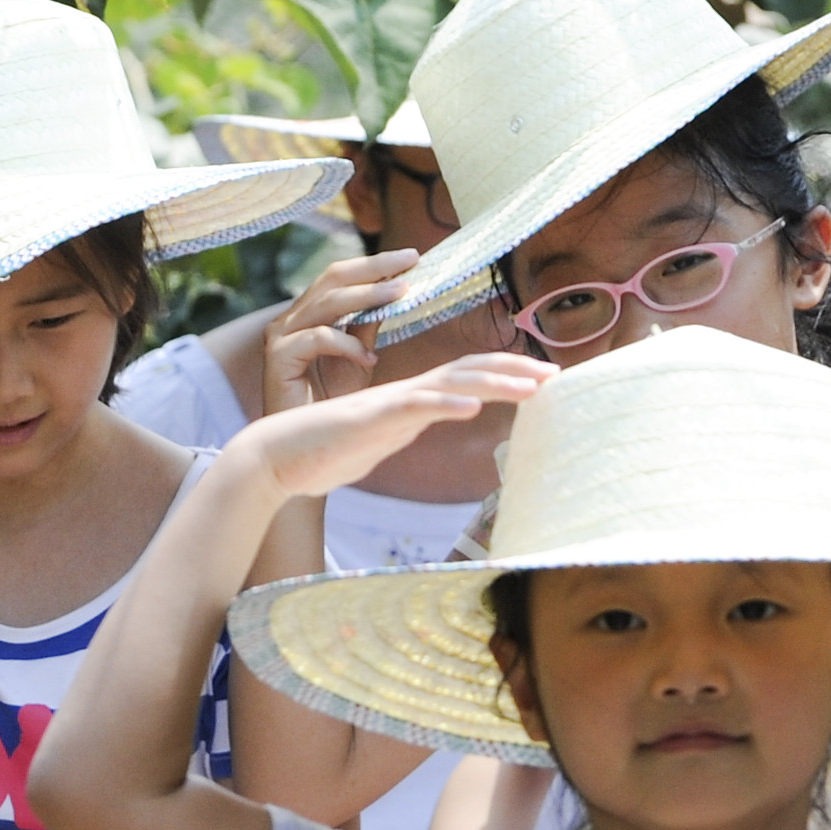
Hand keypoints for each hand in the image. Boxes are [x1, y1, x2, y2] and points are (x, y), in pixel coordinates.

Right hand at [238, 353, 552, 506]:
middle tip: (556, 374)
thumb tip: (429, 424)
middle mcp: (402, 395)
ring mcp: (386, 405)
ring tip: (532, 385)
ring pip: (447, 382)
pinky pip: (411, 408)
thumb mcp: (379, 443)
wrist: (274, 459)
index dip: (505, 375)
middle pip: (466, 370)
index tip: (544, 381)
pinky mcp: (368, 421)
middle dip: (514, 371)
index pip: (465, 379)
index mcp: (407, 402)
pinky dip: (444, 404)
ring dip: (493, 381)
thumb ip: (406, 429)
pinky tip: (473, 407)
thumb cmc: (321, 453)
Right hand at [264, 247, 429, 404]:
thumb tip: (397, 292)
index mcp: (308, 314)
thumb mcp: (357, 358)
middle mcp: (291, 319)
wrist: (303, 443)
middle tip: (410, 261)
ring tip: (401, 294)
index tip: (411, 258)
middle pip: (333, 278)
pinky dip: (347, 345)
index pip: (341, 276)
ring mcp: (281, 336)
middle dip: (374, 268)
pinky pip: (317, 339)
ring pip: (326, 303)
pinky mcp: (277, 358)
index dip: (375, 264)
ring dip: (368, 296)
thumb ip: (369, 326)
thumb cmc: (328, 402)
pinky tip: (370, 359)